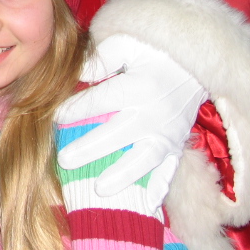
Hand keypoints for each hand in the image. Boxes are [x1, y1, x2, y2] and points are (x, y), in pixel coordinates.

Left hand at [57, 33, 206, 206]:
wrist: (195, 64)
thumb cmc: (152, 52)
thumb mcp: (127, 44)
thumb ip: (102, 59)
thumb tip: (77, 74)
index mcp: (138, 86)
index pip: (101, 101)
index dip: (75, 110)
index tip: (54, 119)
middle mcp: (154, 113)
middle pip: (118, 134)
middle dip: (90, 149)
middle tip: (64, 161)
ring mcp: (168, 132)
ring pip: (145, 158)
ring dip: (123, 175)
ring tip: (99, 188)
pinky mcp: (177, 145)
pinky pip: (170, 170)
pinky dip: (160, 188)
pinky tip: (146, 206)